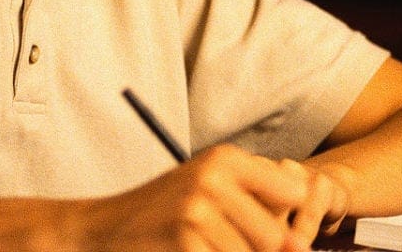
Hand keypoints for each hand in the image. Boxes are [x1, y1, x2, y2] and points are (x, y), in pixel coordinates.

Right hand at [83, 144, 346, 251]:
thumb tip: (299, 247)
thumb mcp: (210, 192)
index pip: (293, 192)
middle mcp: (215, 177)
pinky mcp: (184, 238)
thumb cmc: (164, 214)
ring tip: (201, 247)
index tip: (262, 232)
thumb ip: (257, 210)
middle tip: (219, 244)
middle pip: (274, 235)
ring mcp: (198, 208)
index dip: (284, 220)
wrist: (102, 231)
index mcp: (227, 159)